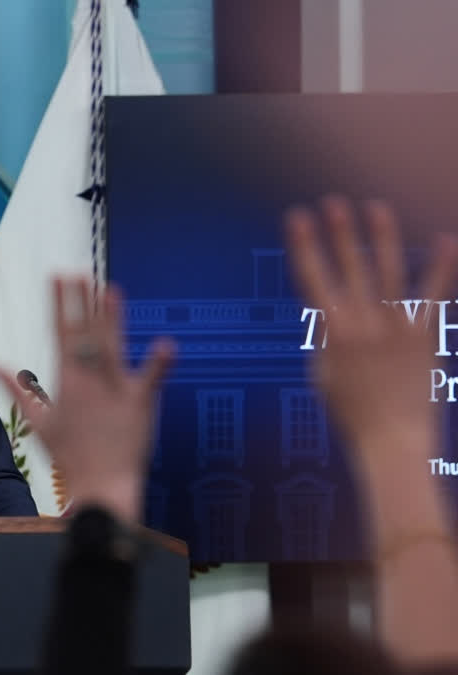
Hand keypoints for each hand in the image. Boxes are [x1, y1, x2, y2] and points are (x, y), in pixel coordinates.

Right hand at [0, 278, 174, 522]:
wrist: (100, 487)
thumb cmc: (70, 457)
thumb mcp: (37, 422)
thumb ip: (17, 389)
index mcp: (67, 382)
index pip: (61, 332)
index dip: (60, 302)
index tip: (57, 278)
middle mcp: (90, 380)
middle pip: (85, 332)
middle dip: (81, 300)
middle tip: (79, 272)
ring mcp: (116, 390)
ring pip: (113, 345)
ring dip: (112, 317)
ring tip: (110, 289)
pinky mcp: (141, 404)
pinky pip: (151, 379)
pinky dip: (159, 362)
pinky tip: (166, 342)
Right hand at [284, 197, 457, 466]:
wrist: (393, 439)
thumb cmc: (352, 413)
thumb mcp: (323, 373)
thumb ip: (327, 338)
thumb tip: (331, 314)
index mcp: (331, 332)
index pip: (312, 278)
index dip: (304, 245)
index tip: (298, 218)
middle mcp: (362, 323)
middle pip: (348, 267)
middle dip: (339, 232)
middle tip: (333, 203)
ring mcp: (395, 326)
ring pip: (387, 271)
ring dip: (381, 236)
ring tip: (376, 208)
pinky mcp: (424, 334)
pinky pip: (433, 294)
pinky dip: (440, 265)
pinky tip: (445, 240)